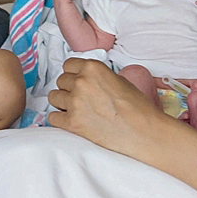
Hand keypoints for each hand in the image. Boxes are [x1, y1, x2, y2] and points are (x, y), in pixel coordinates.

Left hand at [47, 57, 168, 158]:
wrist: (143, 132)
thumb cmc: (137, 107)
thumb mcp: (119, 80)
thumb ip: (98, 77)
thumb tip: (87, 79)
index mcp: (93, 68)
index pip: (68, 65)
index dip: (73, 75)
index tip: (78, 82)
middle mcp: (81, 82)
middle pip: (61, 81)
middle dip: (69, 89)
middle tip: (82, 99)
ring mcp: (74, 102)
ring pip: (53, 97)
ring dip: (63, 104)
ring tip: (77, 111)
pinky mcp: (72, 123)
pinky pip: (53, 118)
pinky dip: (60, 120)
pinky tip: (73, 122)